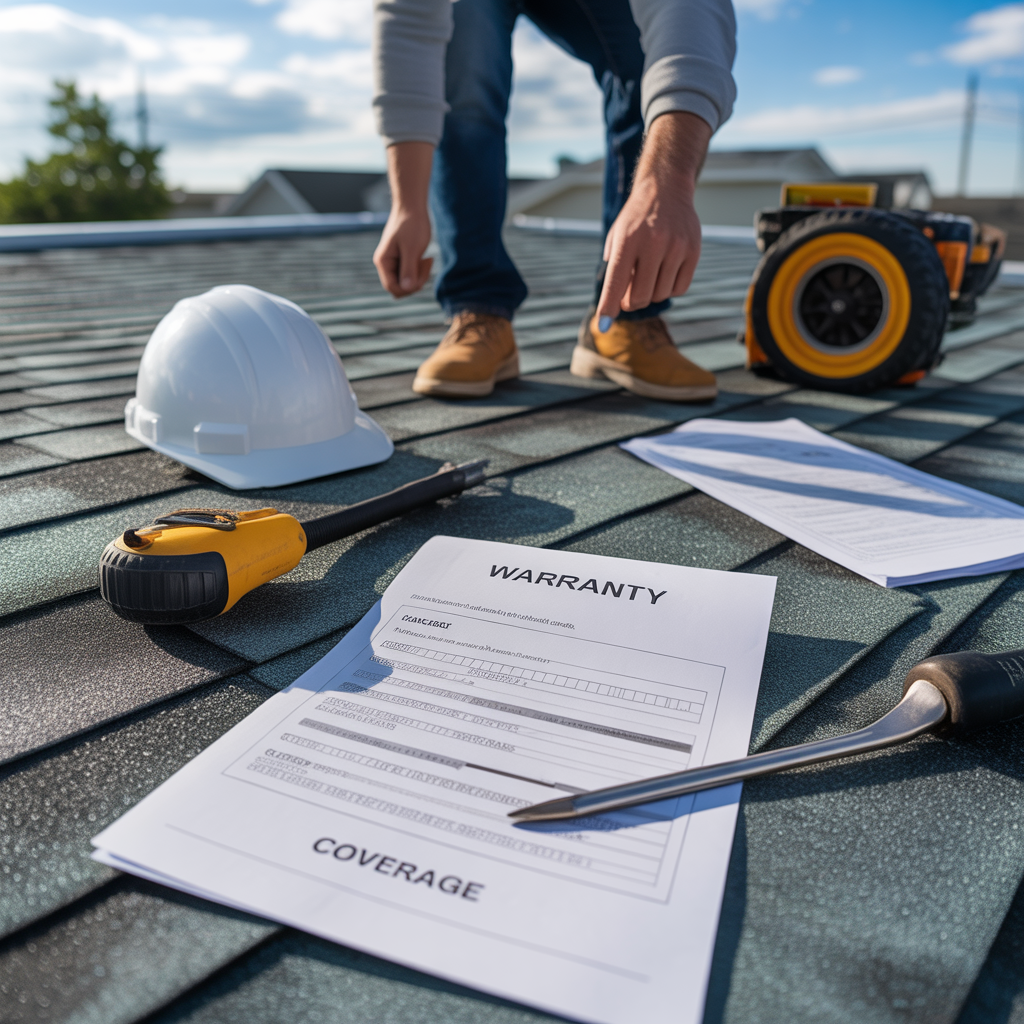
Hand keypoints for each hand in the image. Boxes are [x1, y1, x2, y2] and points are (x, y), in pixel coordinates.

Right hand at [372, 140, 434, 297]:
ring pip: (407, 282)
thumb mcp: (412, 248)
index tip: (422, 274)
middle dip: (415, 281)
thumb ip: (409, 269)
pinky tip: (426, 258)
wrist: (412, 206)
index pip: (392, 288)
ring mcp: (393, 262)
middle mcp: (385, 264)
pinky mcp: (402, 259)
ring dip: (419, 276)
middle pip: (400, 287)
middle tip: (427, 263)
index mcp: (383, 262)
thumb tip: (407, 289)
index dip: (408, 288)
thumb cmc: (412, 224)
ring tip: (427, 259)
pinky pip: (410, 274)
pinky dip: (420, 270)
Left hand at [597, 111, 711, 325]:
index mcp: (628, 239)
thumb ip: (614, 270)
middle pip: (640, 296)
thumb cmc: (636, 219)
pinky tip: (663, 274)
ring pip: (660, 295)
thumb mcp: (617, 237)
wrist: (666, 189)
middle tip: (628, 296)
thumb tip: (615, 308)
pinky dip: (669, 289)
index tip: (603, 325)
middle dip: (630, 302)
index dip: (609, 307)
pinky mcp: (693, 251)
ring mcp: (676, 247)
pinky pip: (679, 289)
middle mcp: (653, 243)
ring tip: (647, 276)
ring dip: (650, 294)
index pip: (616, 282)